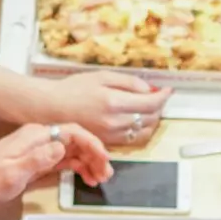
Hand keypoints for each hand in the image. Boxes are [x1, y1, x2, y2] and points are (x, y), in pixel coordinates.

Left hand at [0, 121, 113, 205]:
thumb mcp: (12, 172)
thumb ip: (38, 159)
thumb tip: (61, 147)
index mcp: (35, 136)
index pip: (71, 131)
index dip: (91, 143)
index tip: (103, 159)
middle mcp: (40, 138)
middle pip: (76, 140)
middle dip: (94, 155)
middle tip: (106, 174)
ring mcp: (40, 149)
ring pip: (73, 150)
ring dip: (89, 162)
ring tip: (100, 179)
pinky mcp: (39, 160)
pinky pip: (65, 160)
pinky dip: (78, 167)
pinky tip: (87, 178)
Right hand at [36, 70, 169, 148]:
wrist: (52, 108)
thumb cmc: (74, 89)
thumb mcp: (102, 76)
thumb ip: (129, 82)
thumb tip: (149, 89)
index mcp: (114, 102)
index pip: (151, 103)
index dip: (163, 96)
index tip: (168, 90)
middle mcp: (115, 121)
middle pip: (151, 117)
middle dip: (159, 106)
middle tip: (159, 96)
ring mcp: (112, 134)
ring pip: (145, 130)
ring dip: (153, 119)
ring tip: (150, 107)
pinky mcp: (109, 142)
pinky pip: (134, 139)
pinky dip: (142, 129)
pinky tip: (138, 119)